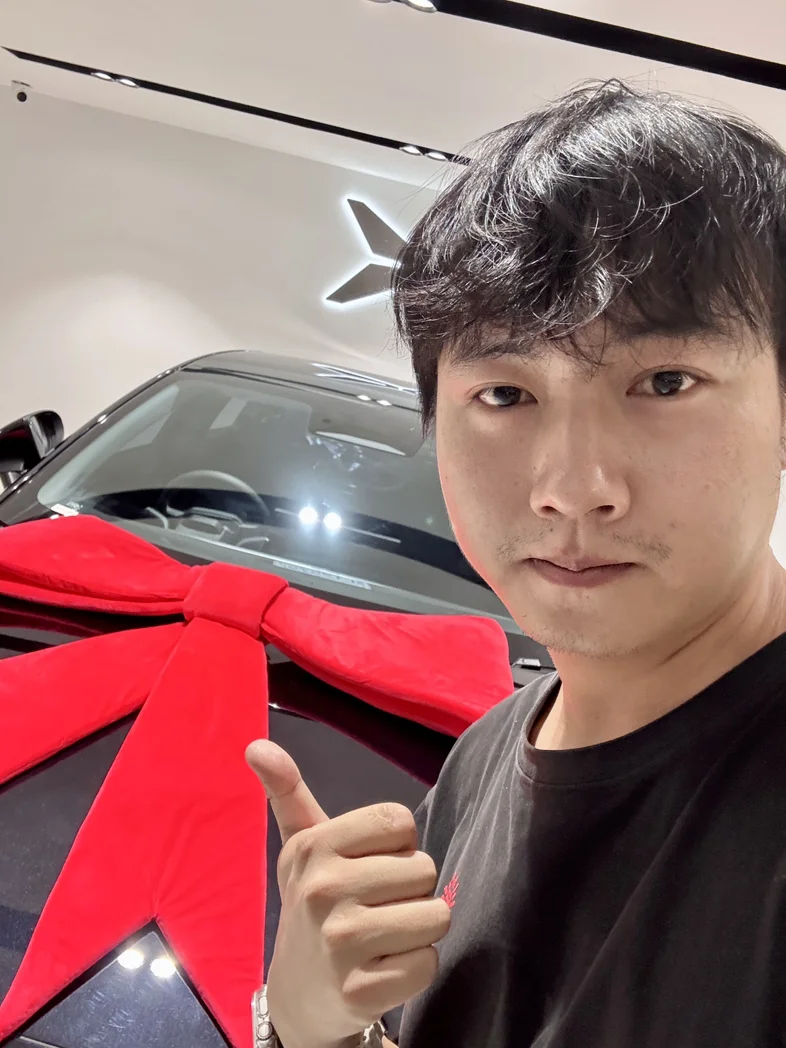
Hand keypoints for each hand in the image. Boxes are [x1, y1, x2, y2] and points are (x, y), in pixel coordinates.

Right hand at [246, 740, 449, 1047]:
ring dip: (419, 928)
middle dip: (410, 889)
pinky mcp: (362, 992)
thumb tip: (257, 744)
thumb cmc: (314, 906)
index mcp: (312, 847)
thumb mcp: (300, 847)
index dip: (396, 845)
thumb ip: (288, 792)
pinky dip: (417, 967)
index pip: (399, 822)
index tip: (369, 865)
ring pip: (435, 914)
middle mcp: (323, 890)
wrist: (298, 997)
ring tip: (385, 936)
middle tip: (375, 906)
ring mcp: (341, 943)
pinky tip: (385, 969)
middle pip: (424, 867)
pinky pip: (429, 962)